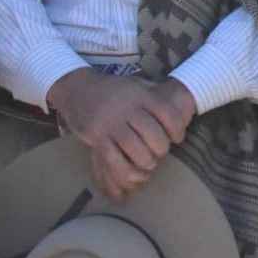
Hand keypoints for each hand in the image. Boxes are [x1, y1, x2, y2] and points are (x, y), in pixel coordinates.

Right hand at [49, 71, 194, 202]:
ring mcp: (110, 122)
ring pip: (136, 150)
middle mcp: (127, 107)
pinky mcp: (95, 136)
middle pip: (153, 135)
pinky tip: (133, 173)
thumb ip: (154, 94)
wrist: (77, 88)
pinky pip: (114, 159)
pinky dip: (127, 170)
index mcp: (140, 94)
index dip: (176, 130)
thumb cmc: (112, 89)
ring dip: (146, 162)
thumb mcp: (135, 84)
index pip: (167, 114)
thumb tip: (180, 104)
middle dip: (161, 149)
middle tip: (160, 153)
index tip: (177, 138)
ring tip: (148, 164)